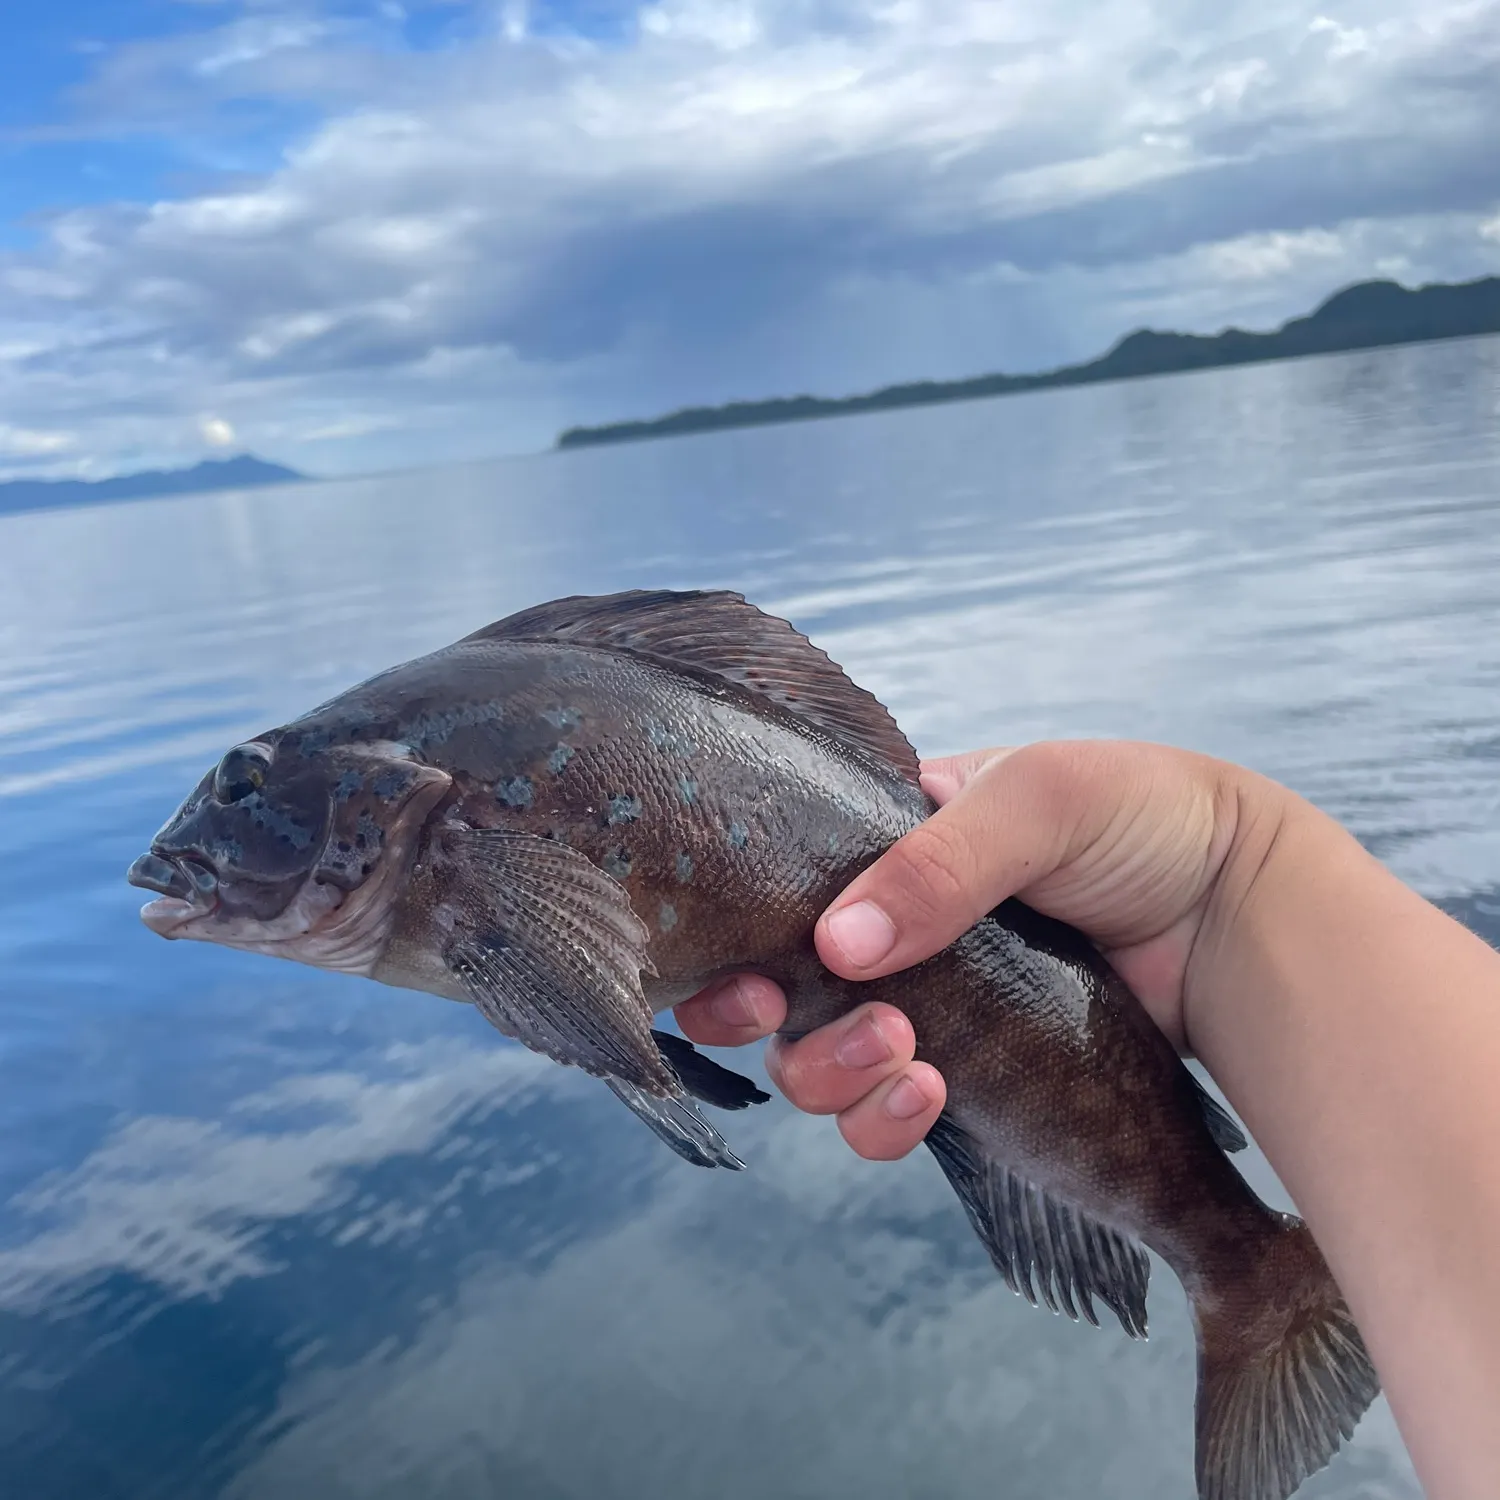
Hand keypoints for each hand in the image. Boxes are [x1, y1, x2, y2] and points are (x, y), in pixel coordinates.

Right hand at [676, 740, 1285, 1158]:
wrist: (1241, 912)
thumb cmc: (1140, 819)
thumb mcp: (1037, 801)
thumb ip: (937, 865)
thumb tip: (835, 946)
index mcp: (885, 842)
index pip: (773, 893)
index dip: (736, 942)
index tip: (747, 976)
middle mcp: (890, 927)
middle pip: (778, 993)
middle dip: (779, 1023)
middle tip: (820, 1017)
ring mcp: (928, 1004)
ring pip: (820, 1062)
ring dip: (832, 1075)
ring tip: (904, 1058)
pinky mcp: (969, 1073)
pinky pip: (889, 1112)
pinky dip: (885, 1119)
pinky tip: (929, 1096)